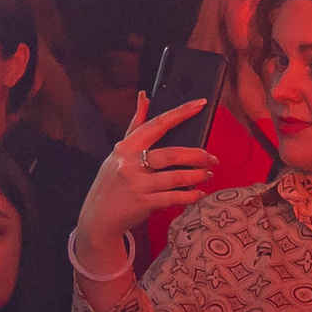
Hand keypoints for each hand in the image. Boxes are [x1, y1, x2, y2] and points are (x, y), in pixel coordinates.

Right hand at [77, 94, 216, 249]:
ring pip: (176, 177)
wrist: (99, 215)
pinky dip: (190, 196)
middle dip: (198, 156)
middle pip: (172, 154)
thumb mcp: (119, 151)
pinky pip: (174, 198)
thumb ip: (135, 124)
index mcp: (126, 146)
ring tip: (208, 175)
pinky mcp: (143, 203)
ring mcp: (136, 184)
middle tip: (213, 159)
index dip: (180, 113)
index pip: (157, 124)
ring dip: (198, 176)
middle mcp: (129, 163)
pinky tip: (199, 193)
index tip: (200, 104)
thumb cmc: (114, 179)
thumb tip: (144, 96)